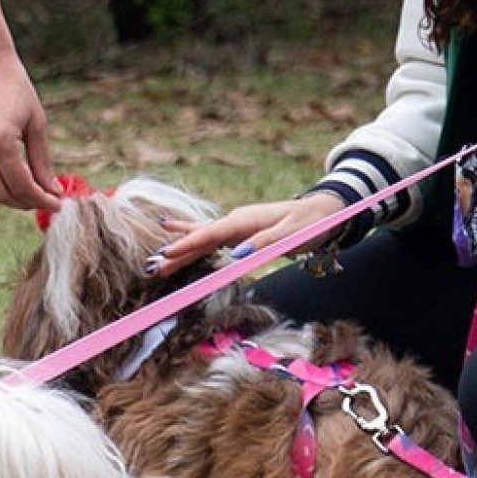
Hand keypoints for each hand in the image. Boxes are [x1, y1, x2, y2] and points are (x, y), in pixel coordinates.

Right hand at [0, 49, 57, 210]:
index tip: (58, 203)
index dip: (41, 199)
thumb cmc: (14, 84)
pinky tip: (12, 181)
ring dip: (9, 198)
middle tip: (47, 200)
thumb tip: (52, 189)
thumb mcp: (36, 121)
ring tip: (32, 194)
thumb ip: (41, 160)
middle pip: (2, 194)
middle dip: (26, 203)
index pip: (21, 185)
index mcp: (0, 141)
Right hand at [152, 192, 345, 276]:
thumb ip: (264, 243)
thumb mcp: (291, 234)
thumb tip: (236, 256)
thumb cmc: (310, 222)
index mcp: (245, 220)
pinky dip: (194, 240)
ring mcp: (238, 226)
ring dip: (182, 250)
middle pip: (202, 238)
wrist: (323, 211)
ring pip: (204, 239)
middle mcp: (237, 221)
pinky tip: (175, 235)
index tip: (167, 254)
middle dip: (178, 253)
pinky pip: (212, 238)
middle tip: (153, 267)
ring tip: (157, 261)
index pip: (211, 234)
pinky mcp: (241, 233)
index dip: (189, 245)